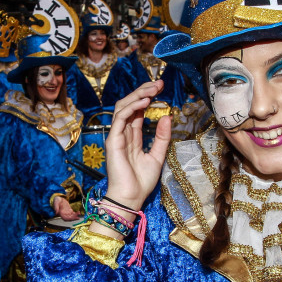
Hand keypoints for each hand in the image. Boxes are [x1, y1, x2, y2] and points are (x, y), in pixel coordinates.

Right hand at [53, 196, 80, 220]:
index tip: (72, 218)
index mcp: (61, 213)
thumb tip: (56, 213)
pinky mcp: (69, 210)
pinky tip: (78, 212)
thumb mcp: (56, 203)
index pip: (65, 218)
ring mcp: (67, 212)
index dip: (69, 219)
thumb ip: (56, 208)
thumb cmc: (56, 200)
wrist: (59, 199)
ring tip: (79, 213)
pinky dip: (76, 213)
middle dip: (73, 218)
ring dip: (76, 216)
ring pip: (72, 216)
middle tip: (78, 217)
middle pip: (69, 218)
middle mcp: (64, 214)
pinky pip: (73, 213)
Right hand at [105, 80, 172, 210]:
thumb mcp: (158, 155)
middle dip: (144, 91)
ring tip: (153, 88)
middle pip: (129, 104)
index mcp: (131, 136)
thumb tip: (168, 116)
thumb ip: (162, 137)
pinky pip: (120, 117)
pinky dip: (132, 107)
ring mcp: (116, 135)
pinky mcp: (113, 140)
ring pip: (123, 106)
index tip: (162, 88)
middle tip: (159, 83)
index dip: (148, 97)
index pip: (137, 110)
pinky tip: (145, 101)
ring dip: (138, 95)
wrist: (131, 198)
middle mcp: (122, 133)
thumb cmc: (141, 182)